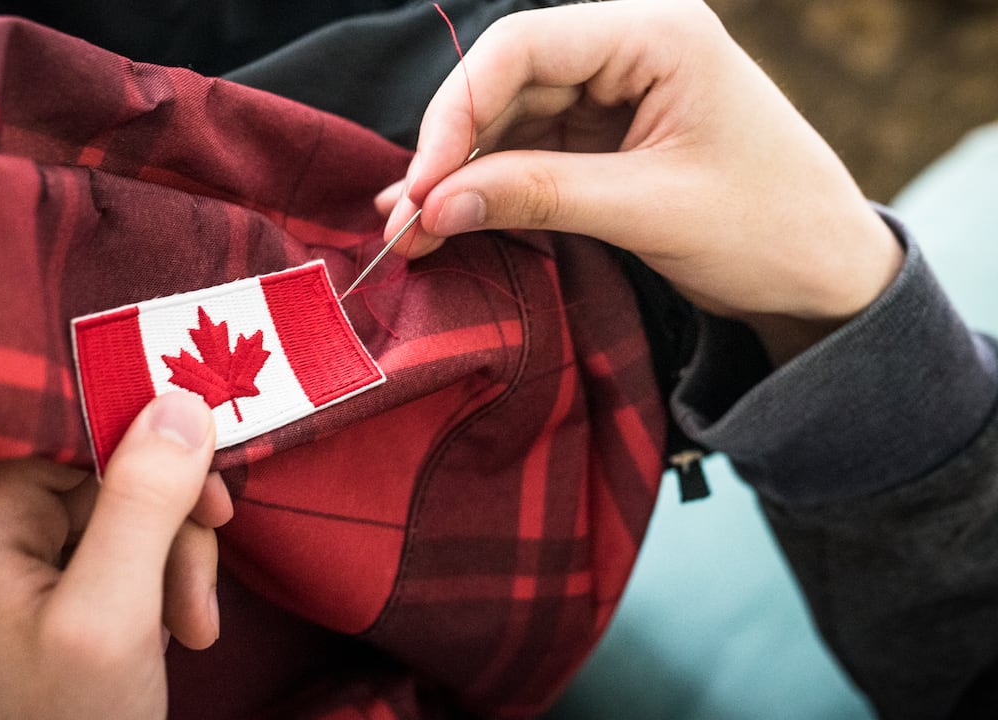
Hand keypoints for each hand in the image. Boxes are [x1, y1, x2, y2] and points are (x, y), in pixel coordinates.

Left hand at [0, 392, 231, 719]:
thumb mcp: (117, 615)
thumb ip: (144, 502)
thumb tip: (179, 398)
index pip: (80, 439)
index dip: (158, 462)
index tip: (215, 508)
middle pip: (99, 482)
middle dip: (166, 539)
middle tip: (197, 606)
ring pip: (104, 519)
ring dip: (161, 569)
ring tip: (187, 630)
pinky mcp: (2, 594)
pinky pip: (87, 556)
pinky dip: (136, 590)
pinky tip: (157, 635)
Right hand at [378, 0, 902, 362]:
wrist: (825, 274)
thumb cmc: (768, 227)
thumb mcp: (649, 210)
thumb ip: (538, 197)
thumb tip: (434, 206)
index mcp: (657, 33)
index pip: (523, 48)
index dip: (457, 113)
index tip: (425, 187)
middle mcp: (629, 49)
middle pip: (505, 83)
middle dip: (450, 155)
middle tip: (403, 223)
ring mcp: (613, 93)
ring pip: (507, 122)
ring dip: (458, 178)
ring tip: (410, 233)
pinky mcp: (604, 137)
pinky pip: (526, 153)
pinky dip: (487, 190)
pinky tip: (445, 220)